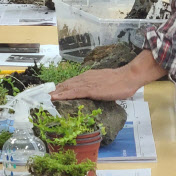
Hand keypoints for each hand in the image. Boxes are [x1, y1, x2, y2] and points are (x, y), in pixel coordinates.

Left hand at [51, 50, 165, 100]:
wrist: (128, 77)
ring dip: (57, 93)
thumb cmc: (121, 83)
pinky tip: (55, 98)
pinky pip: (73, 92)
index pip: (73, 82)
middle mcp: (86, 78)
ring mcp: (87, 83)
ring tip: (47, 98)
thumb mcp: (107, 85)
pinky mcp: (90, 89)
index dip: (63, 87)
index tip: (55, 92)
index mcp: (90, 77)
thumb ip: (100, 89)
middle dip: (57, 90)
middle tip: (46, 96)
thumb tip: (98, 95)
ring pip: (68, 88)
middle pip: (67, 84)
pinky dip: (63, 95)